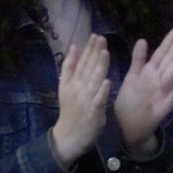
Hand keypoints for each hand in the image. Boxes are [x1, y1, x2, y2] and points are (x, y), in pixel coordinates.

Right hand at [52, 34, 110, 166]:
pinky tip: (107, 81)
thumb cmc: (71, 111)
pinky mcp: (93, 112)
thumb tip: (73, 46)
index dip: (88, 49)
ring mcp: (85, 100)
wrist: (68, 136)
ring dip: (99, 66)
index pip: (81, 62)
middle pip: (87, 68)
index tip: (95, 36)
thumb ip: (69, 67)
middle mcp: (77, 89)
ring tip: (105, 52)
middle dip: (94, 52)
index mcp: (71, 82)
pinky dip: (102, 91)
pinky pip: (98, 100)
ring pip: (93, 81)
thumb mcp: (65, 87)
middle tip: (101, 38)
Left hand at [114, 25, 172, 154]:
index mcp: (150, 72)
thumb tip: (143, 39)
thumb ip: (138, 60)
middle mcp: (159, 79)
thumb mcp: (131, 78)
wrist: (128, 126)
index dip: (171, 39)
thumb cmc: (130, 102)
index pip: (162, 52)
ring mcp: (164, 91)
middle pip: (171, 58)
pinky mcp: (165, 106)